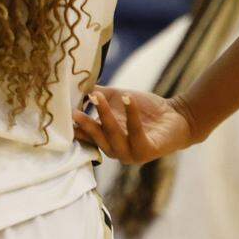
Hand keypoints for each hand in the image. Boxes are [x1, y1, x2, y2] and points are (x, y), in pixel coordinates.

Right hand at [72, 87, 196, 164]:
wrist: (177, 116)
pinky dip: (131, 115)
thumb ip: (98, 94)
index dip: (74, 128)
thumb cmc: (145, 109)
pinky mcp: (147, 151)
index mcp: (106, 142)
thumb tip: (77, 83)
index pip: (86, 138)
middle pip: (97, 138)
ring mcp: (131, 154)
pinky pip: (136, 132)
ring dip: (105, 116)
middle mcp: (116, 152)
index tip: (61, 115)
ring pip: (113, 136)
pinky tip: (127, 99)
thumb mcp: (117, 99)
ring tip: (97, 98)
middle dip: (85, 124)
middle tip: (73, 112)